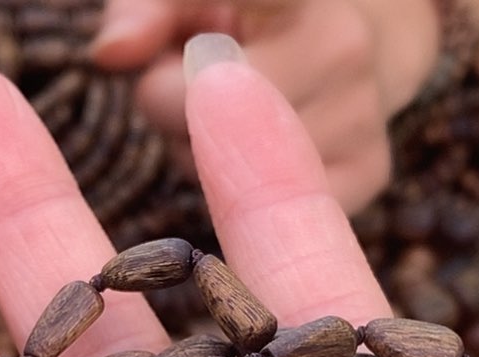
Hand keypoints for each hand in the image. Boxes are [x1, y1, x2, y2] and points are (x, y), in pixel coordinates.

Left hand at [91, 0, 442, 212]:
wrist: (362, 44)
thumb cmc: (249, 18)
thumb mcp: (191, 1)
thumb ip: (142, 12)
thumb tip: (111, 54)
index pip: (237, 22)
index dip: (187, 51)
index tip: (191, 50)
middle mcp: (344, 43)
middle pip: (204, 109)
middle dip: (175, 106)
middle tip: (198, 91)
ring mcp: (362, 113)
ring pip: (231, 171)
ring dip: (208, 160)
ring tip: (238, 122)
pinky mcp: (367, 174)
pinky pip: (266, 214)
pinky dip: (247, 201)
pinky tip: (264, 163)